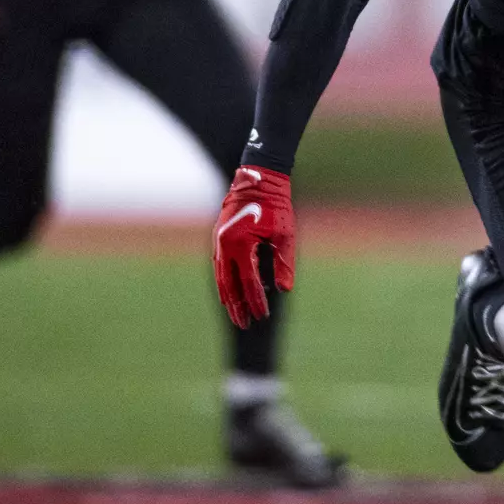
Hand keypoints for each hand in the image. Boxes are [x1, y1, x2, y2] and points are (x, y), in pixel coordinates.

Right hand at [213, 165, 295, 327]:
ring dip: (228, 298)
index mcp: (241, 245)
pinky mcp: (218, 239)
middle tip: (245, 324)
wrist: (257, 179)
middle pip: (229, 286)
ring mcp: (219, 243)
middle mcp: (225, 246)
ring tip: (236, 314)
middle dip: (237, 307)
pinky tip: (230, 293)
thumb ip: (284, 263)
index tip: (263, 316)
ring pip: (221, 278)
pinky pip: (219, 267)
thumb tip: (283, 290)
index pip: (249, 283)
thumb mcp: (284, 234)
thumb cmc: (275, 205)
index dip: (256, 301)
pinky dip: (224, 283)